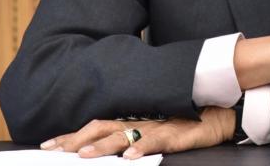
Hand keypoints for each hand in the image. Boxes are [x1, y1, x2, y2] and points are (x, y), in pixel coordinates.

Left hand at [39, 106, 235, 159]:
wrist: (221, 111)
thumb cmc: (188, 123)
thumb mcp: (157, 131)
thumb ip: (134, 136)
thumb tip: (112, 151)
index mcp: (133, 120)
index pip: (96, 126)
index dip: (72, 136)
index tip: (47, 145)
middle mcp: (140, 120)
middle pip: (103, 127)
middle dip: (77, 140)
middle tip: (53, 151)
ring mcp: (158, 126)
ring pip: (125, 134)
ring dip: (104, 145)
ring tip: (84, 156)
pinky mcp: (177, 132)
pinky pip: (157, 140)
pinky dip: (142, 147)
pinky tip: (130, 157)